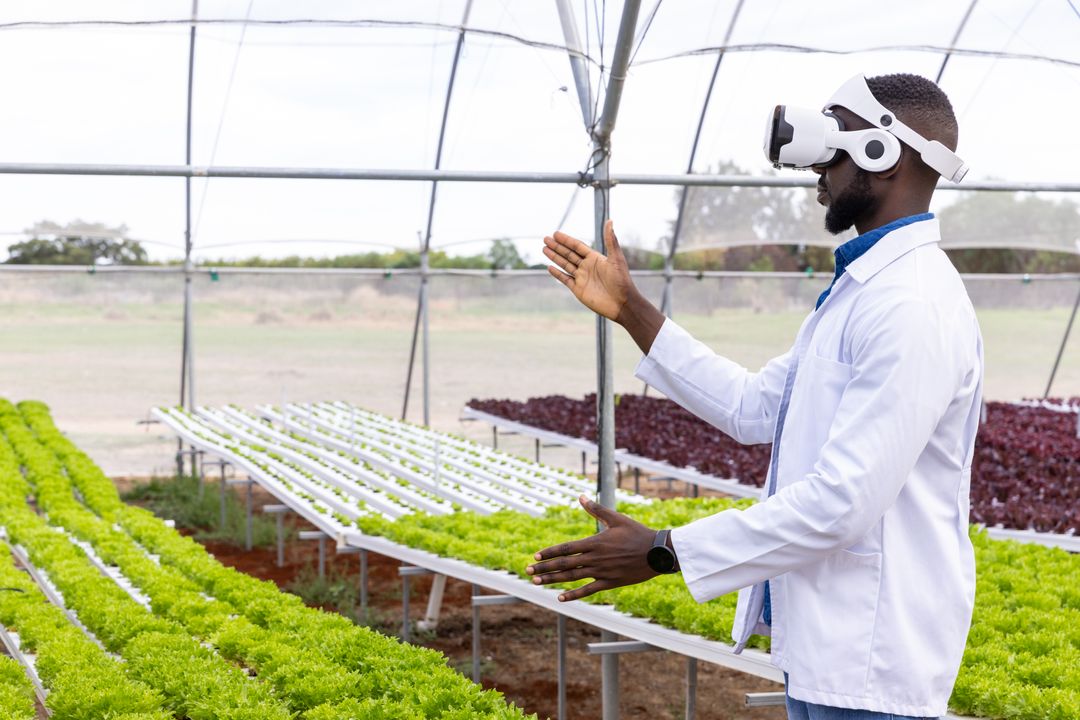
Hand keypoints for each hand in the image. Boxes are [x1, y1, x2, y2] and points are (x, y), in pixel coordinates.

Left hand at [526, 494, 660, 601]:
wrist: (657, 552)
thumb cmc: (637, 532)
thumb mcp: (616, 518)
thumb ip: (596, 509)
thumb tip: (580, 496)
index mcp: (595, 542)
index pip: (566, 548)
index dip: (550, 553)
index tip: (536, 556)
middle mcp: (595, 558)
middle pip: (564, 564)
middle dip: (544, 567)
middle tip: (528, 570)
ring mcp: (601, 571)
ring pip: (572, 577)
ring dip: (553, 580)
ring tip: (537, 582)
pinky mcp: (610, 582)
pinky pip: (588, 590)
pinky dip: (573, 595)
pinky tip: (560, 598)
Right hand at [543, 220, 635, 321]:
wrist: (622, 303)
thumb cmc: (622, 280)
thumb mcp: (616, 258)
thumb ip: (610, 240)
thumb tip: (609, 220)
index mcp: (595, 258)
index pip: (577, 246)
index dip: (566, 240)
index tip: (556, 233)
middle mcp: (587, 266)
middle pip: (569, 254)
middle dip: (557, 246)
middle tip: (545, 238)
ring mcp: (582, 278)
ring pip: (565, 265)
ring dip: (555, 257)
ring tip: (544, 249)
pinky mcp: (578, 289)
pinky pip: (565, 279)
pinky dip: (557, 273)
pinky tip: (549, 267)